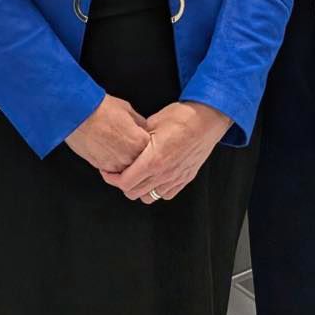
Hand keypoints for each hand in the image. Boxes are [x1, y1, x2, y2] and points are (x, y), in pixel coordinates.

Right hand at [65, 95, 149, 172]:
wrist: (79, 114)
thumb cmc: (101, 109)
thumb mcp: (127, 110)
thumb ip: (139, 123)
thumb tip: (144, 127)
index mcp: (141, 141)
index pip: (152, 149)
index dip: (146, 143)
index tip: (139, 138)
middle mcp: (131, 156)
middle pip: (140, 162)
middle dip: (136, 154)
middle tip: (126, 143)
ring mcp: (117, 164)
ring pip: (127, 169)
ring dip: (124, 161)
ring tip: (116, 147)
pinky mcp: (103, 168)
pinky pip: (113, 171)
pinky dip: (112, 164)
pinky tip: (106, 150)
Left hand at [102, 101, 231, 201]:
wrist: (207, 119)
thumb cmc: (182, 117)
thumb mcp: (152, 122)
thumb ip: (137, 139)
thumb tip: (125, 144)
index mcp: (153, 160)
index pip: (125, 181)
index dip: (111, 178)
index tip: (107, 170)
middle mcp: (164, 174)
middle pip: (133, 192)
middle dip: (122, 183)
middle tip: (118, 171)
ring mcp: (176, 178)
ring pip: (149, 197)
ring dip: (139, 188)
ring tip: (136, 175)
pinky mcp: (185, 179)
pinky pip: (166, 195)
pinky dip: (156, 190)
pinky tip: (153, 177)